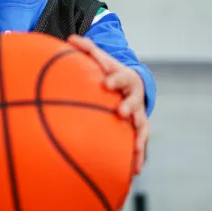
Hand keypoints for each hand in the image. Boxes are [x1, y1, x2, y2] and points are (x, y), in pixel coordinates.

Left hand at [67, 35, 148, 174]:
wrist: (133, 83)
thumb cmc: (111, 72)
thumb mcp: (102, 60)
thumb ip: (87, 49)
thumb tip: (69, 38)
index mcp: (124, 79)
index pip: (120, 77)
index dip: (114, 80)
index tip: (106, 83)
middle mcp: (134, 97)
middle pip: (134, 102)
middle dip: (129, 107)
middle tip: (121, 113)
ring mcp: (138, 114)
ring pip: (142, 126)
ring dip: (139, 138)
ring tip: (135, 150)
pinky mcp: (138, 130)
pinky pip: (140, 144)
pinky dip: (138, 157)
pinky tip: (134, 172)